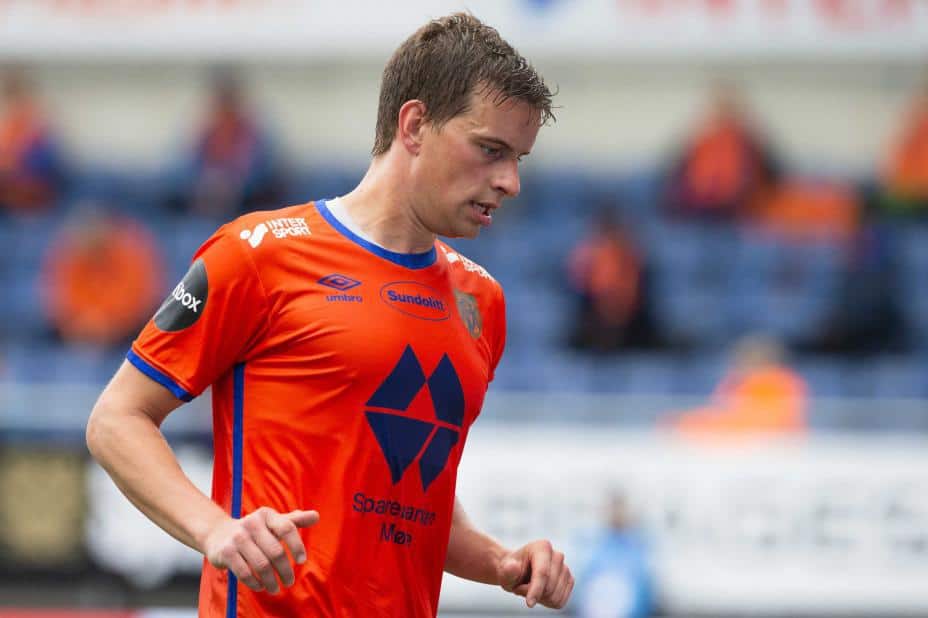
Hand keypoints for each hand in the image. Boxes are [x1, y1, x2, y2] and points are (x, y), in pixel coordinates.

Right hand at [203, 507, 318, 593]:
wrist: (219, 534)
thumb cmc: (254, 530)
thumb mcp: (273, 522)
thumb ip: (294, 521)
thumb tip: (316, 517)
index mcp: (266, 515)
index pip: (287, 528)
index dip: (297, 545)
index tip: (301, 561)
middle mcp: (251, 523)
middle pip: (276, 551)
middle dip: (285, 570)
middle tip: (289, 581)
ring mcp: (238, 538)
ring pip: (261, 565)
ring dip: (271, 581)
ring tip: (276, 588)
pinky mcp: (226, 552)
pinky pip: (245, 573)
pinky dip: (255, 583)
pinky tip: (261, 586)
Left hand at [497, 539, 573, 608]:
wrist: (519, 573)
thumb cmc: (510, 570)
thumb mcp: (504, 570)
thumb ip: (507, 570)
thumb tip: (513, 567)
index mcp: (542, 547)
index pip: (542, 573)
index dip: (536, 590)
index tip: (529, 604)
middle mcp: (557, 555)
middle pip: (549, 587)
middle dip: (533, 593)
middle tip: (521, 587)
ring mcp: (565, 568)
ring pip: (555, 596)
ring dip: (539, 598)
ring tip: (530, 588)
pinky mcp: (569, 581)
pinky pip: (560, 601)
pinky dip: (548, 602)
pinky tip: (540, 592)